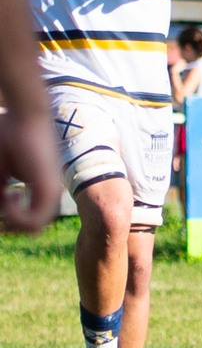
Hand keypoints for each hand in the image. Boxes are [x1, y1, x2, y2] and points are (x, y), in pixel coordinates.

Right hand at [0, 112, 63, 234]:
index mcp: (39, 190)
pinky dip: (17, 215)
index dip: (9, 220)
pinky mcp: (49, 188)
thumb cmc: (7, 138)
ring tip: (8, 194)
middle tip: (4, 197)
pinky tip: (13, 193)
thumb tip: (1, 214)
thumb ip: (0, 195)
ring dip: (12, 220)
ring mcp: (51, 192)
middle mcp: (48, 193)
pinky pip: (34, 221)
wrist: (25, 117)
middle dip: (8, 223)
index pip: (27, 221)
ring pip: (33, 229)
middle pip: (29, 229)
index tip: (6, 194)